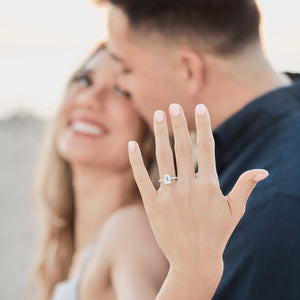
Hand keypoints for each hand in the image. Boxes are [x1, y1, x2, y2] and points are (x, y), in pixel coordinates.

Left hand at [128, 104, 267, 295]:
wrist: (195, 261)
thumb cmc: (217, 234)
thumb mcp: (235, 210)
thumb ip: (245, 187)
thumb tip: (263, 171)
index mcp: (210, 185)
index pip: (206, 147)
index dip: (203, 125)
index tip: (200, 108)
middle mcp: (189, 186)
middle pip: (183, 147)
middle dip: (179, 123)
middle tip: (173, 106)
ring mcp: (169, 195)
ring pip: (163, 157)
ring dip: (160, 134)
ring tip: (158, 115)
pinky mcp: (152, 205)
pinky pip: (142, 178)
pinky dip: (135, 161)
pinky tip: (131, 145)